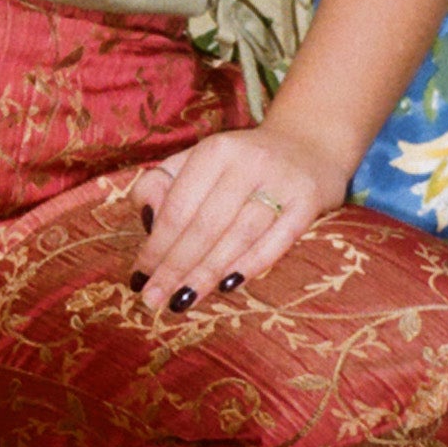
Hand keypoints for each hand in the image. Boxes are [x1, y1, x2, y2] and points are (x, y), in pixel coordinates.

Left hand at [131, 120, 351, 316]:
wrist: (309, 145)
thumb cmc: (239, 162)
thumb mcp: (197, 159)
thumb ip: (162, 183)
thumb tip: (146, 220)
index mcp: (215, 150)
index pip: (178, 207)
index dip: (156, 246)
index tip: (138, 277)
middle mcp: (249, 162)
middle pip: (206, 226)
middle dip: (175, 268)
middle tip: (154, 299)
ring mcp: (282, 182)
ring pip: (239, 237)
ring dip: (207, 274)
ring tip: (182, 300)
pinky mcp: (308, 201)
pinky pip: (277, 242)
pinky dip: (251, 266)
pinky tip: (226, 287)